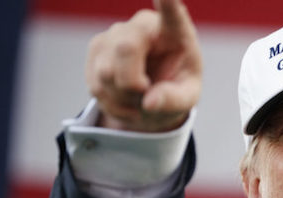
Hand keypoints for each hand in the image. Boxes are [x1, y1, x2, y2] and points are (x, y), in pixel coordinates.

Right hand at [86, 0, 201, 131]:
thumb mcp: (186, 99)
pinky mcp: (97, 48)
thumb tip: (150, 103)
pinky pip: (96, 85)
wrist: (152, 96)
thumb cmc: (175, 89)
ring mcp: (116, 33)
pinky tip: (124, 100)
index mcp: (175, 32)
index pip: (172, 13)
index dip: (167, 1)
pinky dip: (111, 103)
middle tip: (147, 99)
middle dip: (133, 84)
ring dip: (123, 98)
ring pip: (107, 72)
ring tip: (139, 99)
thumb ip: (174, 100)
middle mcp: (144, 25)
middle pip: (126, 49)